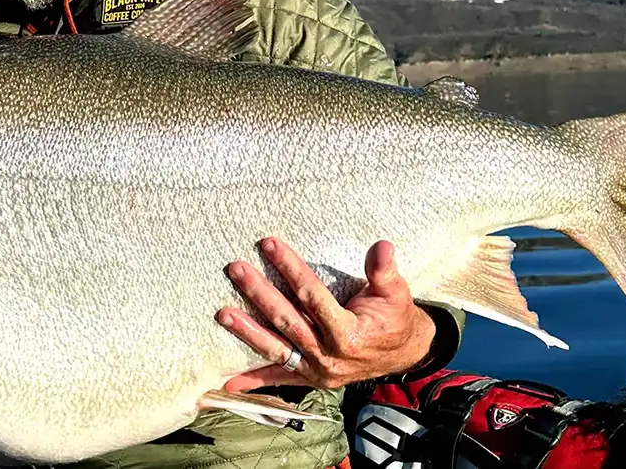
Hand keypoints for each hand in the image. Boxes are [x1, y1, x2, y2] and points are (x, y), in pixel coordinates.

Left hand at [216, 237, 435, 391]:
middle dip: (259, 294)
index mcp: (349, 334)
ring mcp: (317, 371)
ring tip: (223, 314)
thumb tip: (381, 246)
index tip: (269, 244)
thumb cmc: (395, 318)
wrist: (402, 354)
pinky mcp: (309, 379)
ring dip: (248, 331)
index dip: (291, 269)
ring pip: (277, 349)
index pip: (312, 296)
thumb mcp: (396, 293)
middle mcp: (329, 356)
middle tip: (237, 269)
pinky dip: (253, 380)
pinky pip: (278, 378)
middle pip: (288, 321)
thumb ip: (384, 271)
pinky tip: (228, 381)